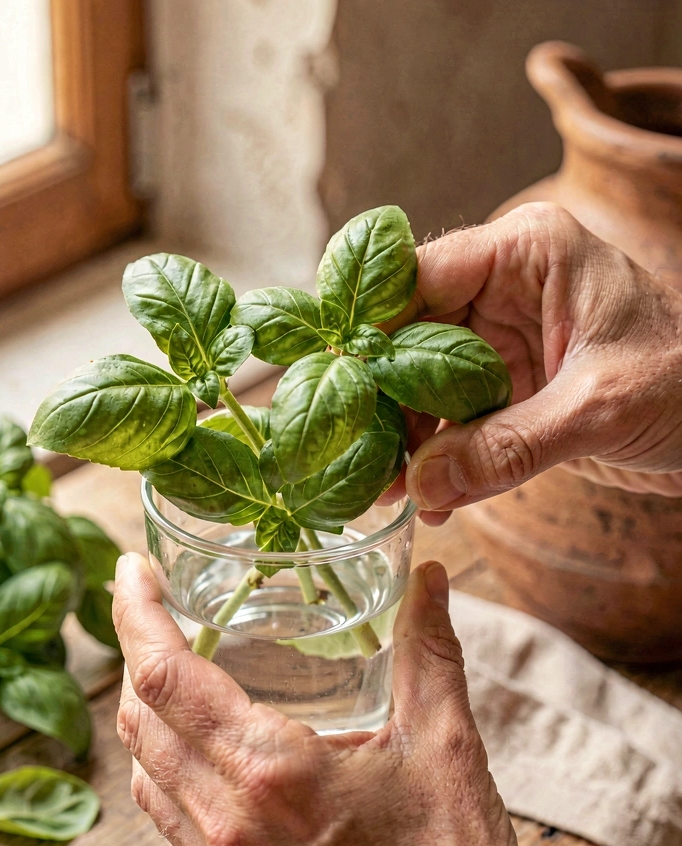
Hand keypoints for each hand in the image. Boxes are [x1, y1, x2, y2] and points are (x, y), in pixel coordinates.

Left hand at [114, 552, 654, 845]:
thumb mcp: (444, 741)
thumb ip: (428, 646)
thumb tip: (432, 577)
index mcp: (271, 771)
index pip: (166, 677)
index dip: (137, 615)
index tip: (133, 570)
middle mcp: (227, 819)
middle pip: (139, 716)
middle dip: (134, 647)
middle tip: (150, 603)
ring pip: (141, 768)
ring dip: (142, 707)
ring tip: (166, 662)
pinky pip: (162, 817)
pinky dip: (157, 765)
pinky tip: (185, 746)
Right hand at [379, 202, 681, 522]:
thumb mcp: (599, 410)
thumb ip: (508, 447)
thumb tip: (421, 485)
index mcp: (525, 253)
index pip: (418, 276)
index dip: (371, 329)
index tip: (336, 387)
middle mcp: (501, 288)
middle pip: (407, 337)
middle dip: (380, 401)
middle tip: (354, 457)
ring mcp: (498, 341)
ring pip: (420, 386)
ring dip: (402, 441)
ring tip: (382, 494)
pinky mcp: (504, 389)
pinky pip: (450, 422)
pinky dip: (437, 461)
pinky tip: (428, 501)